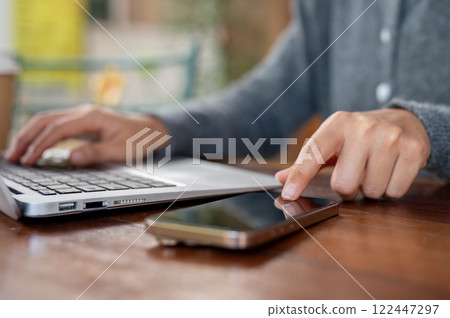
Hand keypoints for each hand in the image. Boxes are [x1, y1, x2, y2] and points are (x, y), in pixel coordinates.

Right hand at [5, 104, 168, 165]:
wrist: (150, 129)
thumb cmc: (138, 139)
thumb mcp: (120, 150)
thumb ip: (96, 153)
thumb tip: (71, 158)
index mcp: (91, 117)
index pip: (57, 130)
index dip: (40, 146)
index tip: (28, 161)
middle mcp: (83, 113)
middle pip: (45, 121)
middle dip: (26, 138)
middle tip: (12, 157)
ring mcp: (81, 116)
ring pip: (47, 121)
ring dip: (29, 135)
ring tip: (16, 153)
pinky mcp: (81, 122)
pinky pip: (55, 125)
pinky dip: (40, 134)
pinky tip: (33, 146)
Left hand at [276, 108, 430, 199]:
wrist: (403, 121)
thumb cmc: (359, 137)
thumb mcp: (332, 141)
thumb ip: (308, 161)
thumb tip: (281, 180)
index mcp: (337, 123)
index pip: (314, 154)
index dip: (300, 177)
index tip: (288, 194)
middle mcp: (363, 128)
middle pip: (343, 184)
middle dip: (347, 188)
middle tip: (355, 173)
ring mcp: (391, 138)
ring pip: (371, 191)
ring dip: (370, 188)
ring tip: (374, 168)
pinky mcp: (413, 150)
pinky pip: (394, 191)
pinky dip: (391, 188)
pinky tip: (391, 170)